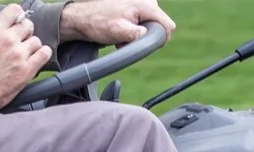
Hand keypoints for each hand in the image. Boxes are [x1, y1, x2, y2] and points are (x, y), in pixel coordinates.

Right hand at [0, 4, 52, 110]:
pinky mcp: (27, 70)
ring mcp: (19, 54)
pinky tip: (38, 58)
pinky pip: (44, 54)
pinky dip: (43, 54)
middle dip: (25, 33)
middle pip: (27, 25)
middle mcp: (8, 39)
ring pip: (36, 40)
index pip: (14, 11)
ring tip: (26, 55)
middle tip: (21, 42)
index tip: (18, 22)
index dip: (18, 16)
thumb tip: (3, 32)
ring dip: (32, 46)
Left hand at [59, 0, 173, 45]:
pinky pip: (144, 21)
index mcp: (146, 5)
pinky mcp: (138, 6)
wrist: (85, 17)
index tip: (145, 44)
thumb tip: (147, 36)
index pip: (168, 26)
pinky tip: (123, 29)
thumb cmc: (99, 24)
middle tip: (128, 39)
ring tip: (123, 34)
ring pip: (151, 24)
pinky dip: (135, 28)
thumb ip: (136, 34)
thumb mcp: (118, 32)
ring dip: (139, 33)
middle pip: (159, 25)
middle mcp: (147, 0)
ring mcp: (142, 2)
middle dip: (146, 36)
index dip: (160, 39)